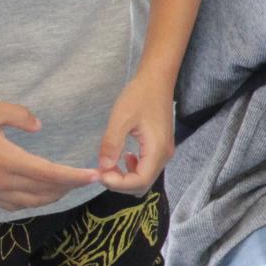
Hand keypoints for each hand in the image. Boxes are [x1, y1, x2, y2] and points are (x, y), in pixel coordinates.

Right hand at [0, 101, 101, 210]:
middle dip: (70, 187)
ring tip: (68, 187)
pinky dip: (33, 202)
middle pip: (47, 191)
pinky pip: (15, 206)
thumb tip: (39, 126)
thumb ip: (20, 115)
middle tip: (86, 179)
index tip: (94, 176)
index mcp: (8, 161)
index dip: (76, 177)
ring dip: (53, 196)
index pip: (51, 174)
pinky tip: (39, 195)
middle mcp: (3, 182)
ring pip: (33, 202)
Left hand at [97, 71, 175, 192]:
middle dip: (121, 183)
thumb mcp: (121, 118)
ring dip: (126, 178)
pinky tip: (123, 157)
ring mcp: (163, 153)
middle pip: (143, 184)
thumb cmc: (139, 96)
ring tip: (109, 165)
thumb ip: (112, 144)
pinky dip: (132, 170)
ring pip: (144, 179)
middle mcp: (164, 156)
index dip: (119, 184)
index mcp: (157, 150)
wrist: (157, 81)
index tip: (101, 173)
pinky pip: (147, 169)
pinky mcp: (160, 148)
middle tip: (102, 171)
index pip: (140, 181)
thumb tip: (103, 167)